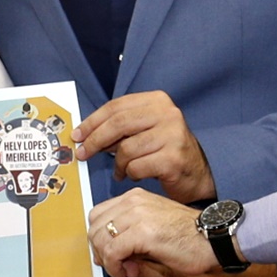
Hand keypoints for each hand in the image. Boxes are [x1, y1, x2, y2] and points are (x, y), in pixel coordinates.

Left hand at [76, 91, 214, 201]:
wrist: (199, 174)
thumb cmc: (166, 151)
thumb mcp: (145, 130)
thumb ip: (120, 127)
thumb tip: (85, 134)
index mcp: (158, 101)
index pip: (116, 107)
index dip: (92, 121)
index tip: (77, 135)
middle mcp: (168, 114)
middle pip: (117, 124)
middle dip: (94, 141)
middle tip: (83, 154)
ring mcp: (173, 135)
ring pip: (126, 149)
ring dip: (118, 164)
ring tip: (121, 170)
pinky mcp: (173, 159)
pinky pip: (136, 167)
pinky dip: (130, 174)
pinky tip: (135, 175)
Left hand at [90, 188, 217, 276]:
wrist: (214, 238)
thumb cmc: (189, 236)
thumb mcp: (153, 225)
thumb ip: (130, 233)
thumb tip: (107, 254)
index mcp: (135, 197)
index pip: (98, 215)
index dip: (98, 238)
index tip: (108, 255)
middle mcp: (133, 202)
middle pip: (94, 227)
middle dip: (99, 251)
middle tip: (114, 267)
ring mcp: (137, 215)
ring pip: (100, 240)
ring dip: (107, 262)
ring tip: (123, 272)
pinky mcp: (142, 233)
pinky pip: (112, 252)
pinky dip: (114, 268)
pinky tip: (126, 274)